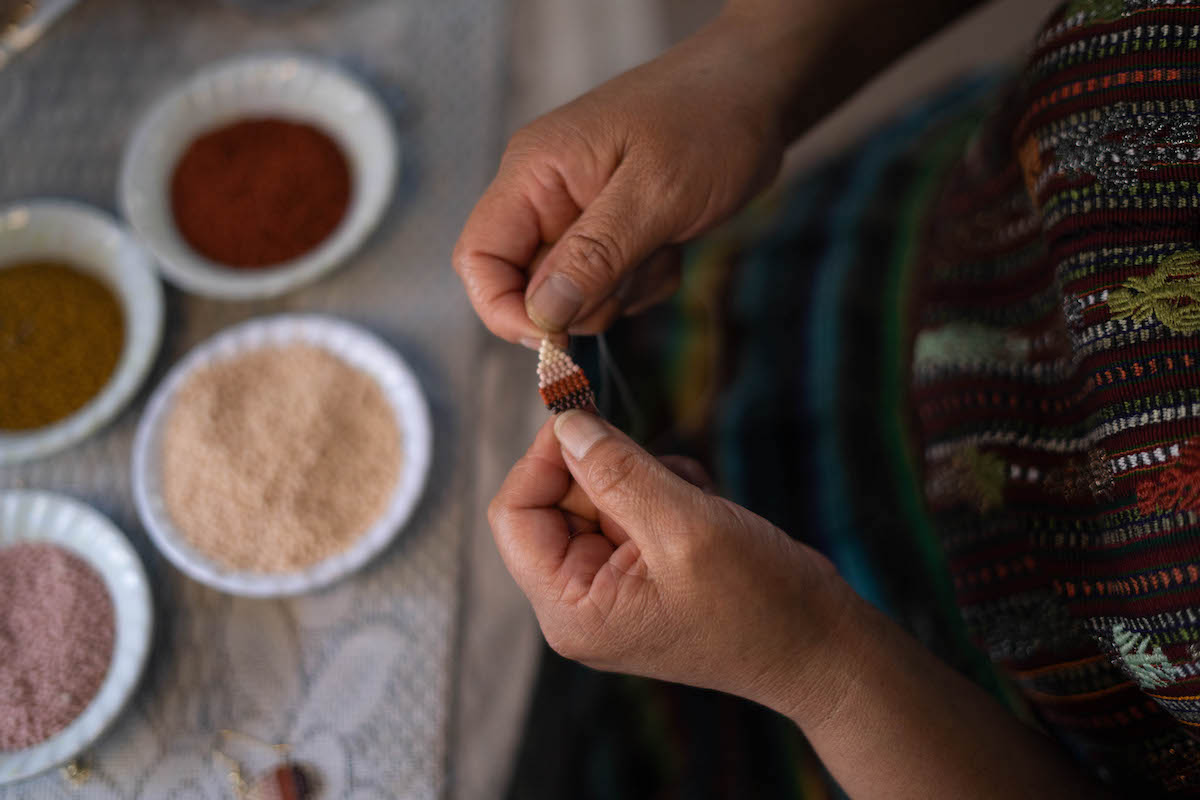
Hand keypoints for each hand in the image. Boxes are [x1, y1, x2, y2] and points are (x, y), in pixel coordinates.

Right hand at [453, 14, 792, 345]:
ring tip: (662, 243)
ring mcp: (579, 215)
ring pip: (575, 295)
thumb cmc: (710, 121)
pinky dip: (644, 281)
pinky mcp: (613, 232)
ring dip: (623, 291)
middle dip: (584, 300)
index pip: (479, 258)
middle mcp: (545, 195)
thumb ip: (594, 255)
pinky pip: (612, 287)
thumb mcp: (655, 194)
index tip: (557, 340)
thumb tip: (542, 314)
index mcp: (534, 172)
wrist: (760, 91)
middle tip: (636, 269)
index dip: (504, 310)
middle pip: (527, 287)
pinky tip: (673, 243)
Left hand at [488, 410, 855, 710]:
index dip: (542, 459)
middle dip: (610, 472)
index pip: (513, 513)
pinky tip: (707, 512)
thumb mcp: (685, 528)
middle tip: (665, 474)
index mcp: (570, 608)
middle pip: (554, 500)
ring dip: (648, 480)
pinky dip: (668, 492)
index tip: (585, 417)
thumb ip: (618, 471)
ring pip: (598, 495)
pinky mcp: (645, 571)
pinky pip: (633, 506)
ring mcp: (613, 587)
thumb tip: (566, 422)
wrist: (824, 649)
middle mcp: (580, 601)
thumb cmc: (760, 605)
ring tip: (697, 503)